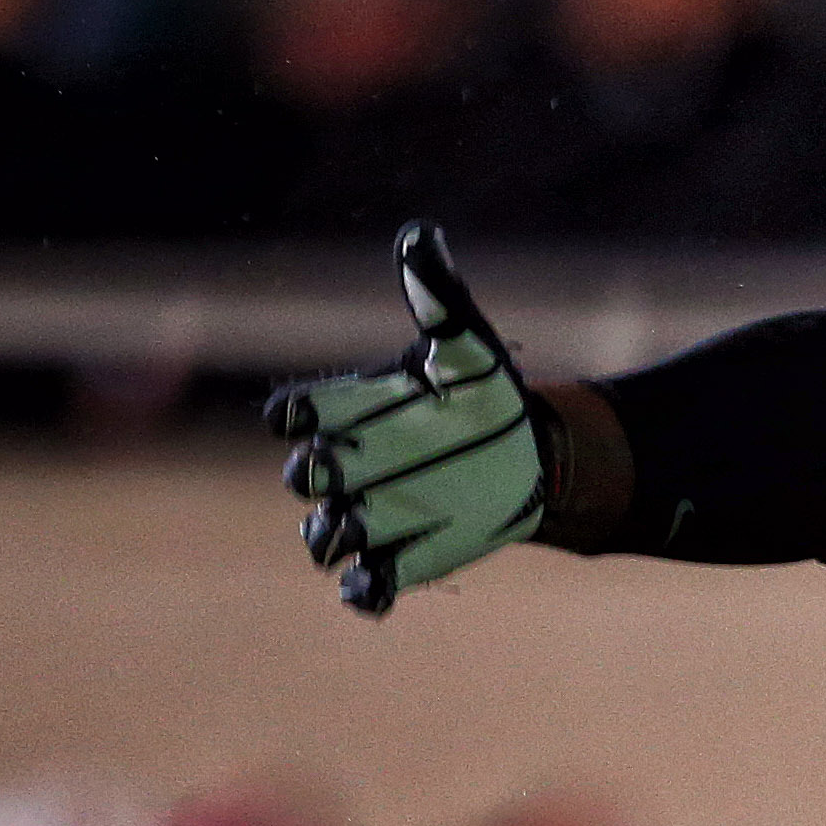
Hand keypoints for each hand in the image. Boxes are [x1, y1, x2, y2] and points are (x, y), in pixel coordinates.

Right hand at [267, 222, 546, 615]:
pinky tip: (373, 585)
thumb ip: (438, 296)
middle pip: (303, 475)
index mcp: (347, 411)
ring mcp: (365, 516)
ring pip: (323, 534)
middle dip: (327, 469)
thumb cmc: (485, 392)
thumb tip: (420, 235)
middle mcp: (343, 466)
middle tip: (364, 459)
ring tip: (370, 517)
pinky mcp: (397, 561)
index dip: (299, 413)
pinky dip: (363, 590)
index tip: (318, 409)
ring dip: (339, 529)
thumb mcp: (467, 343)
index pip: (292, 414)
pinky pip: (363, 586)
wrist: (533, 453)